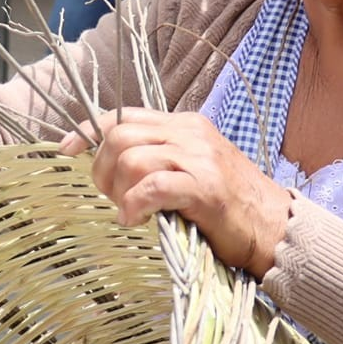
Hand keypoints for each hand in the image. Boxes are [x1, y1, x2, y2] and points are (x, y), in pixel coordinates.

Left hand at [56, 107, 291, 274]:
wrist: (275, 228)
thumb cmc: (229, 207)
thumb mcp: (191, 170)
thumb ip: (158, 160)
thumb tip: (112, 166)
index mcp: (184, 125)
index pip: (123, 116)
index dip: (88, 130)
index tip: (66, 150)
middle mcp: (190, 133)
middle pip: (119, 136)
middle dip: (101, 169)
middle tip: (112, 198)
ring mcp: (199, 158)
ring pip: (131, 159)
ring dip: (118, 191)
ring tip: (129, 212)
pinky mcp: (205, 186)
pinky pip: (153, 185)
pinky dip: (135, 204)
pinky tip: (137, 219)